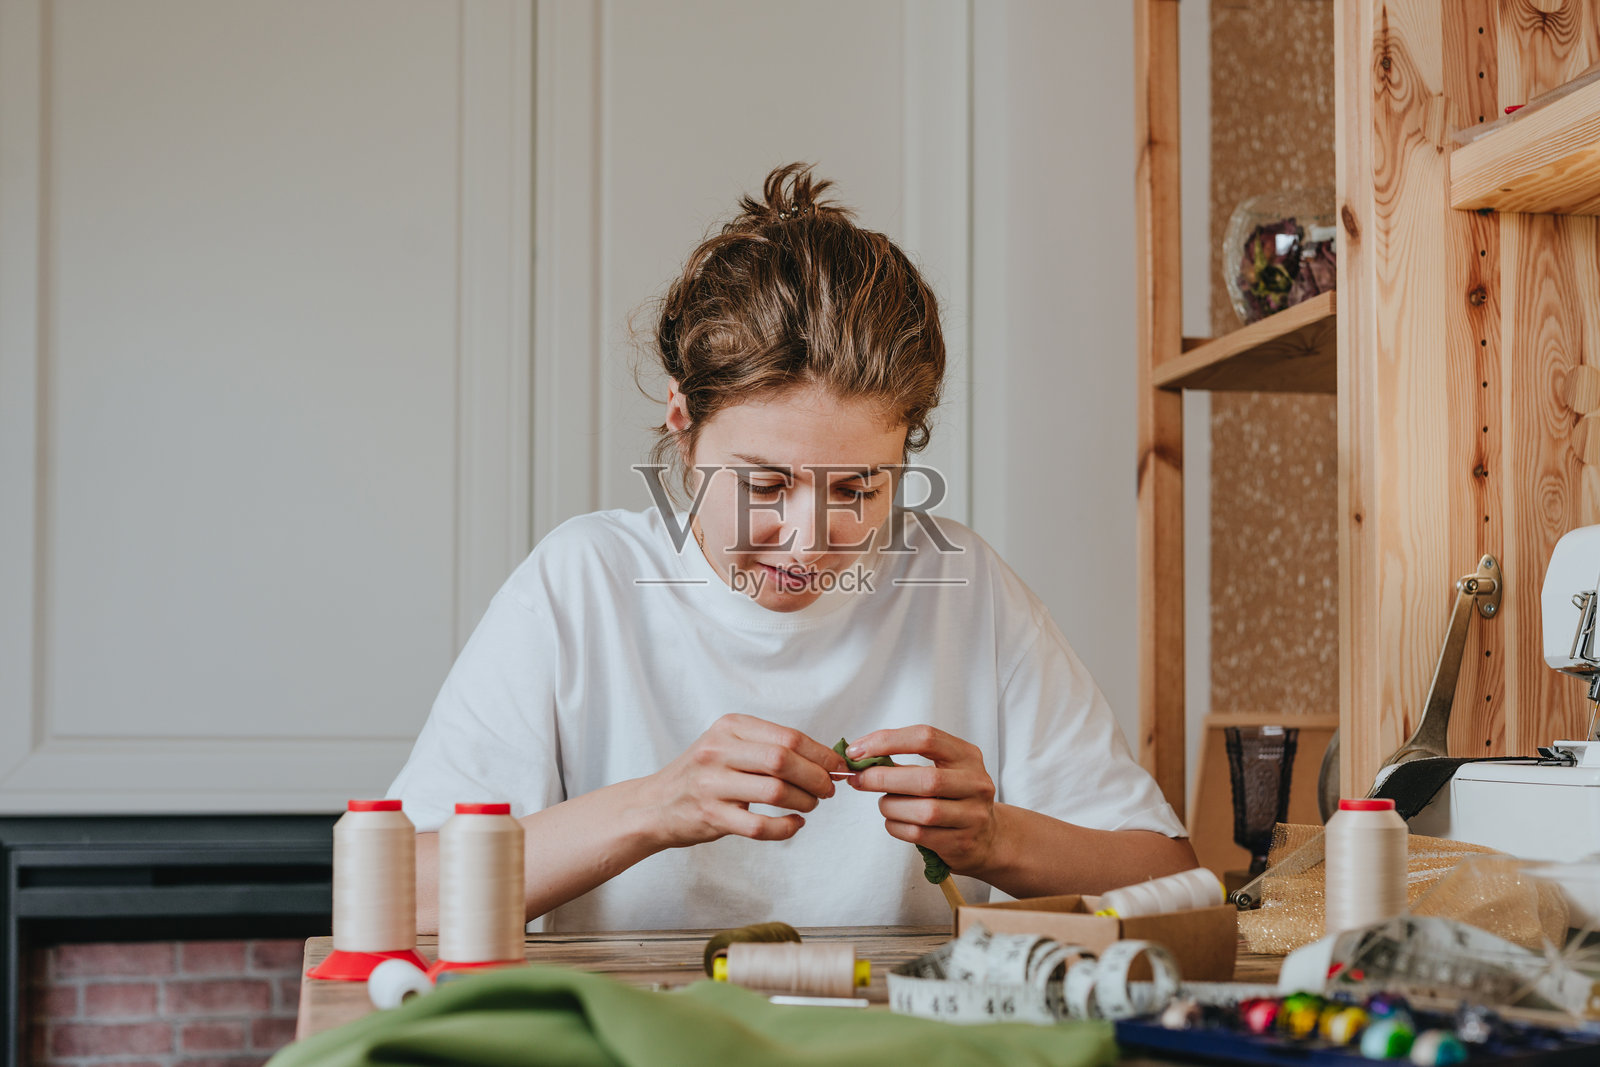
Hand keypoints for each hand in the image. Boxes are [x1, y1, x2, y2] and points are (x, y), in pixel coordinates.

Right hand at [643, 713, 847, 848]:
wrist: (654, 805)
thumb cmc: (702, 775)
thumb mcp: (728, 746)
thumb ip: (769, 746)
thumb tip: (825, 758)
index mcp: (729, 728)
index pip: (788, 737)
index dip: (820, 754)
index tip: (838, 767)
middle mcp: (718, 751)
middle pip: (783, 760)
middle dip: (816, 777)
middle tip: (828, 790)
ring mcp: (712, 784)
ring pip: (775, 791)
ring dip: (804, 801)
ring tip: (810, 805)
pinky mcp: (711, 816)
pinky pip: (760, 826)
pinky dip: (786, 827)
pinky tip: (794, 824)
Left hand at [845, 725, 998, 872]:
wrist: (987, 838)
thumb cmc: (953, 797)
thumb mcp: (942, 769)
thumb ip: (907, 760)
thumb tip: (860, 756)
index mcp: (967, 755)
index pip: (926, 738)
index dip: (888, 741)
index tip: (858, 750)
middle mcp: (976, 783)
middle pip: (925, 778)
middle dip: (883, 778)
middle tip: (858, 779)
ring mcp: (973, 815)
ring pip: (923, 811)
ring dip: (891, 806)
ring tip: (884, 804)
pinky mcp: (962, 842)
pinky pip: (919, 834)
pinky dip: (896, 826)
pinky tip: (895, 821)